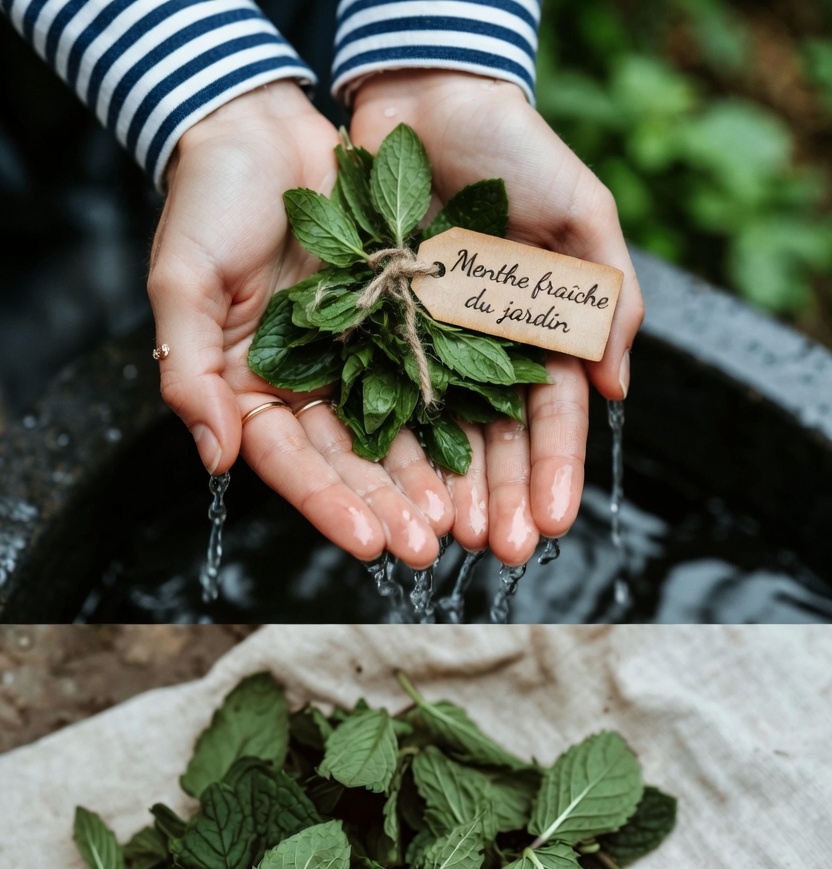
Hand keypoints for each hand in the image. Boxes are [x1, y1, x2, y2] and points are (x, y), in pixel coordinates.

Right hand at [148, 82, 451, 566]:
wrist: (262, 128)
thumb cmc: (208, 202)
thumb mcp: (182, 284)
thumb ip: (192, 374)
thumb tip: (214, 459)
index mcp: (250, 391)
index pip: (291, 464)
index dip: (328, 505)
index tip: (368, 544)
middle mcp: (306, 388)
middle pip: (351, 463)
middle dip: (389, 507)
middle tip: (427, 549)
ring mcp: (355, 360)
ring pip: (396, 433)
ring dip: (427, 478)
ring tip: (461, 520)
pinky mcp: (398, 327)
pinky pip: (430, 377)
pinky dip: (453, 416)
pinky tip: (482, 454)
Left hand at [350, 71, 644, 563]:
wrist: (421, 98)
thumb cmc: (513, 147)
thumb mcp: (581, 214)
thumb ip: (606, 298)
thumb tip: (619, 388)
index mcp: (538, 335)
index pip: (551, 419)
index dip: (554, 471)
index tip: (553, 522)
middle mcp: (483, 355)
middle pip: (494, 444)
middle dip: (500, 500)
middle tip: (499, 551)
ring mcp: (426, 349)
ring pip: (437, 436)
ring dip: (446, 492)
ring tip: (449, 539)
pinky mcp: (370, 336)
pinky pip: (378, 401)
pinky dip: (389, 448)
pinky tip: (397, 493)